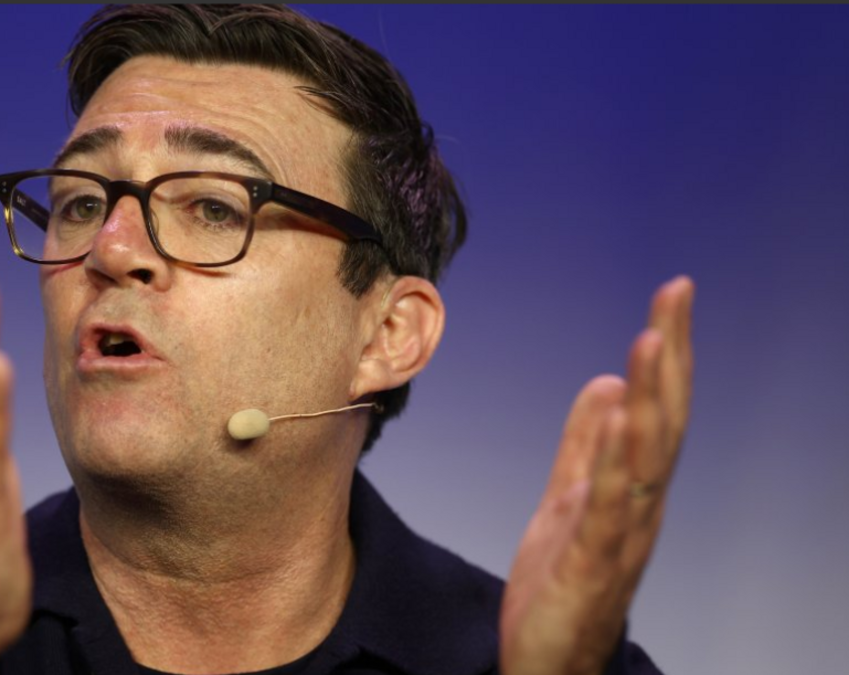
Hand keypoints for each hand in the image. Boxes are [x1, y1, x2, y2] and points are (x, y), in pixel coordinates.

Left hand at [500, 276, 694, 674]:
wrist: (546, 662)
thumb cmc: (561, 585)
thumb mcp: (568, 499)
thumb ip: (585, 446)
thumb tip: (605, 385)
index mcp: (630, 485)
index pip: (655, 407)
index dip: (667, 353)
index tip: (672, 296)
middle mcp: (638, 503)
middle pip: (663, 419)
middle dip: (670, 355)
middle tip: (676, 294)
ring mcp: (622, 532)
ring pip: (647, 455)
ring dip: (651, 396)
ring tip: (652, 338)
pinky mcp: (594, 560)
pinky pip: (611, 503)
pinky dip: (618, 457)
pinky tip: (620, 417)